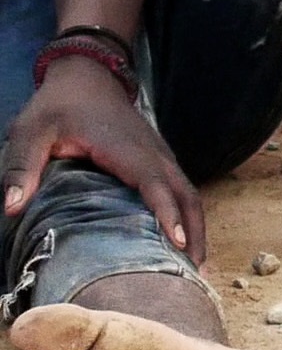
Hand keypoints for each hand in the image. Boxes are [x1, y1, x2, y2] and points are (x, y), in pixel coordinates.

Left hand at [3, 60, 201, 263]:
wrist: (88, 74)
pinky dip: (188, 215)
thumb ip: (21, 168)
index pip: (154, 184)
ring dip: (195, 227)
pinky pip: (181, 189)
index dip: (166, 214)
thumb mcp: (31, 132)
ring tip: (193, 267)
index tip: (175, 245)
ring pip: (189, 193)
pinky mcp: (158, 159)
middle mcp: (152, 153)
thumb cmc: (58, 105)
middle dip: (193, 232)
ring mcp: (159, 155)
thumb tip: (10, 208)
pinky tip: (183, 239)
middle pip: (185, 194)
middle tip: (193, 275)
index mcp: (125, 149)